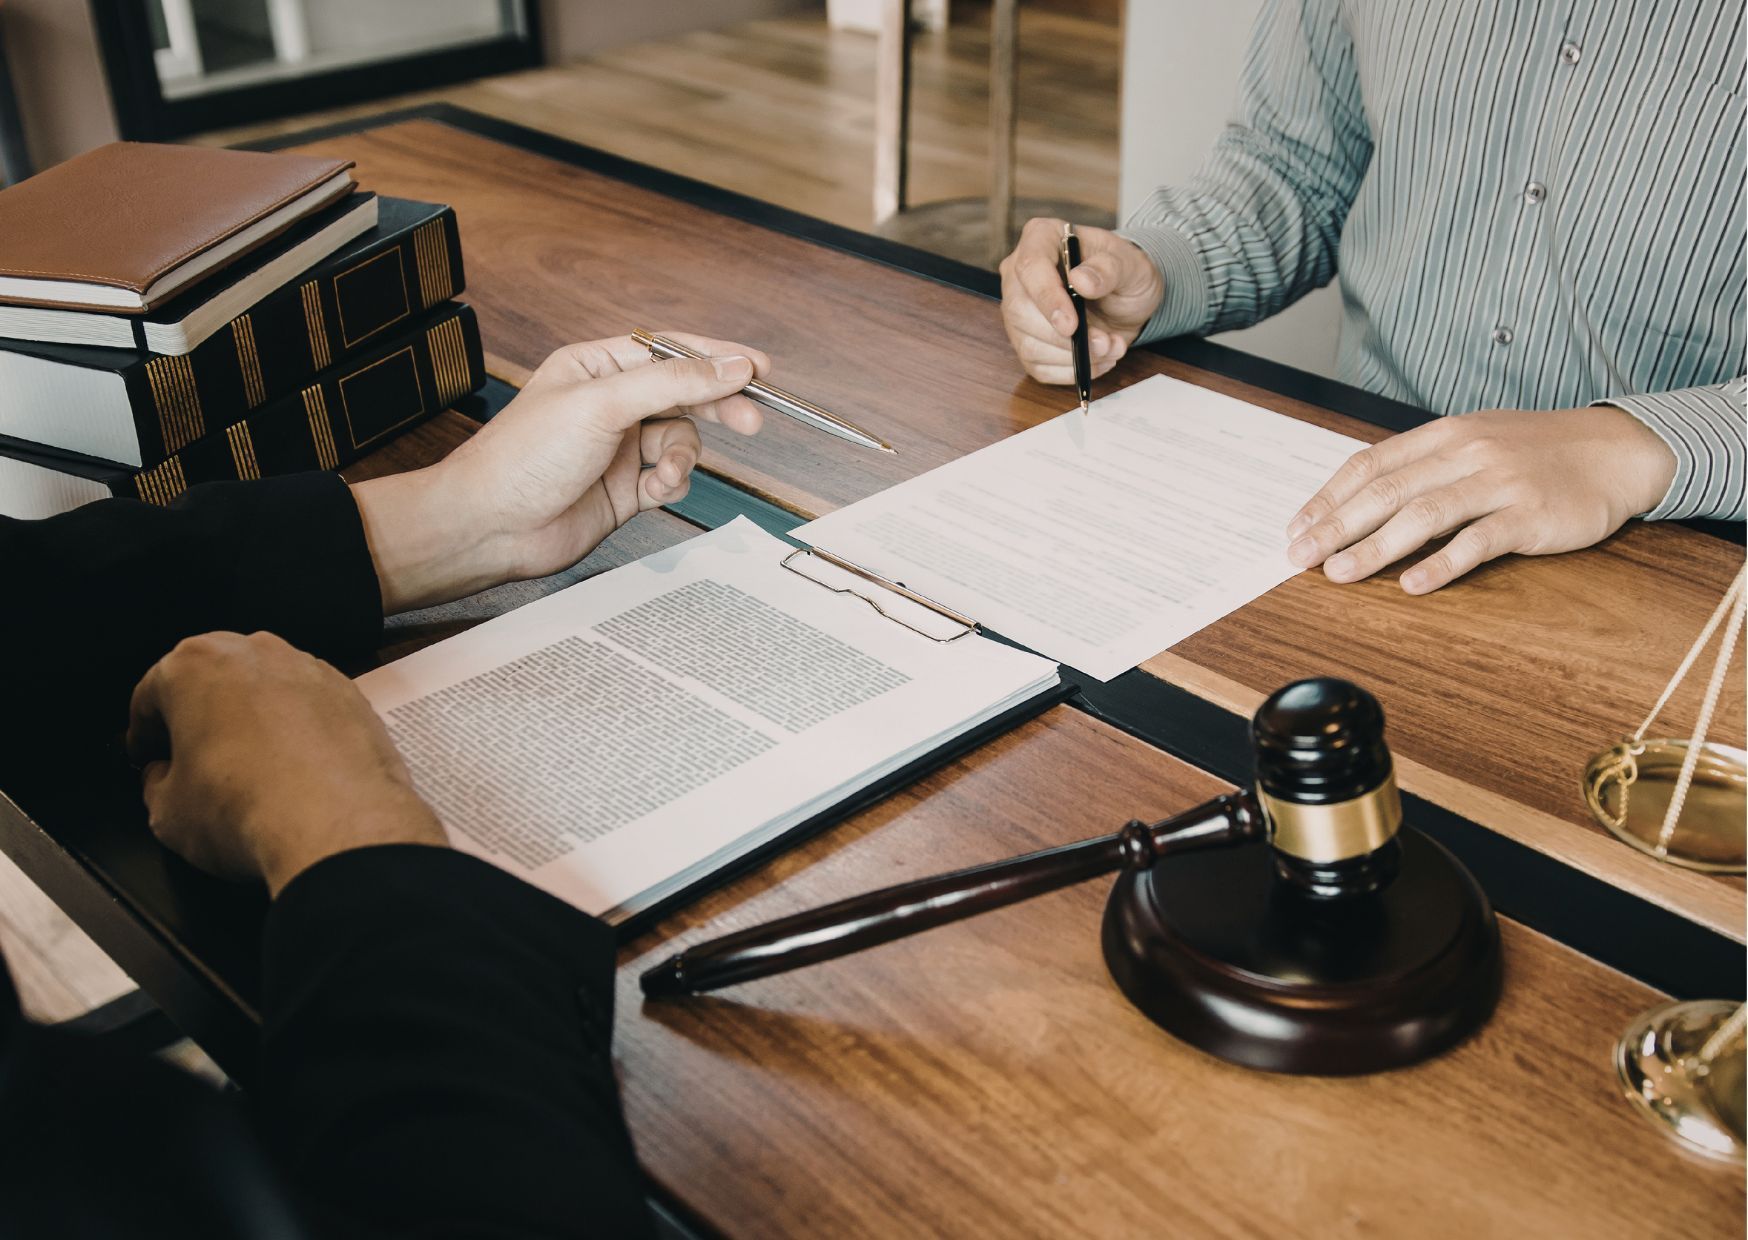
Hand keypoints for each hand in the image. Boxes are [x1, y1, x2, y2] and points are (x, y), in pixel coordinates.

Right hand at [126, 631, 444, 896]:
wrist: (338, 825)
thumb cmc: (247, 807)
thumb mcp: (167, 811)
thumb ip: (156, 783)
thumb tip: (164, 779)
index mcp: (195, 665)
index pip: (152, 694)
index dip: (144, 732)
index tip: (147, 756)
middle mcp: (257, 653)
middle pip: (213, 680)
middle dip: (200, 717)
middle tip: (193, 760)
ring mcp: (311, 670)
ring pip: (267, 689)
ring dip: (254, 720)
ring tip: (249, 769)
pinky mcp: (353, 695)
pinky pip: (312, 708)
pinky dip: (300, 731)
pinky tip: (295, 769)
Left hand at [353, 333, 771, 611]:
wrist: (491, 527)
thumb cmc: (522, 458)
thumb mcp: (603, 405)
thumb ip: (672, 383)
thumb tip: (729, 366)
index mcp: (596, 368)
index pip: (670, 351)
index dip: (716, 357)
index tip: (757, 367)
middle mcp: (610, 404)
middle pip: (684, 394)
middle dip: (717, 407)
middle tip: (750, 420)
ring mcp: (619, 447)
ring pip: (682, 441)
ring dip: (682, 457)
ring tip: (665, 473)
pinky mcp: (625, 488)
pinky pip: (671, 477)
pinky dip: (671, 484)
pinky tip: (653, 491)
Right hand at [999, 217, 1163, 383]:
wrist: (1126, 300)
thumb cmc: (1124, 273)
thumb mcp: (1130, 264)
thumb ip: (1109, 268)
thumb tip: (1081, 281)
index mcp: (1041, 238)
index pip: (1030, 267)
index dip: (1048, 298)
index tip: (1072, 324)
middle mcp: (1020, 274)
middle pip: (1021, 312)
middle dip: (1065, 338)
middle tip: (1104, 343)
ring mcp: (1019, 310)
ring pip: (1028, 345)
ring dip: (1073, 357)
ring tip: (1110, 349)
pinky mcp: (1027, 341)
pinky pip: (1038, 366)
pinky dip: (1071, 371)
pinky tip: (1096, 361)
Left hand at [1285, 406, 1677, 593]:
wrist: (1616, 450)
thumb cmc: (1535, 452)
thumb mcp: (1474, 441)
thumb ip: (1422, 465)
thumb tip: (1359, 500)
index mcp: (1443, 435)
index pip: (1370, 465)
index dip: (1328, 498)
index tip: (1297, 528)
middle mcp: (1465, 453)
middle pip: (1386, 492)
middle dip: (1336, 527)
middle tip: (1300, 557)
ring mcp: (1498, 482)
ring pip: (1424, 515)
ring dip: (1375, 547)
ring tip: (1340, 573)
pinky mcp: (1530, 514)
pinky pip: (1479, 541)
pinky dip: (1443, 564)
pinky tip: (1412, 584)